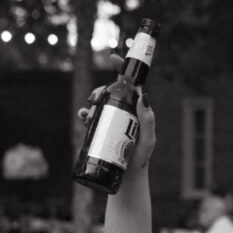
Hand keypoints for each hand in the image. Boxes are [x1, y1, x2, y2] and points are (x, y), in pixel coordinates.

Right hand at [76, 52, 155, 171]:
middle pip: (111, 92)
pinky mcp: (101, 130)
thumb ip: (148, 119)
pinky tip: (84, 116)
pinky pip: (91, 117)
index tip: (112, 57)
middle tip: (96, 99)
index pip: (130, 85)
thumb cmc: (141, 157)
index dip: (121, 69)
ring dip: (93, 103)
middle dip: (101, 91)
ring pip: (100, 103)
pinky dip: (85, 114)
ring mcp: (112, 120)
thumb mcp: (148, 138)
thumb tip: (143, 95)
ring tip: (90, 113)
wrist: (128, 176)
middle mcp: (124, 112)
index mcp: (136, 109)